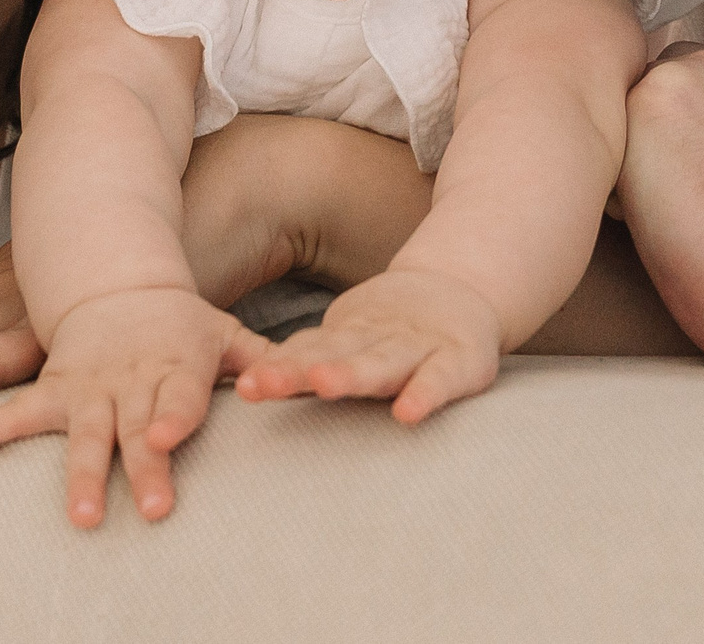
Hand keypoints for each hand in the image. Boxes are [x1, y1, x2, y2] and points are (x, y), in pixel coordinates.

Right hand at [0, 285, 266, 527]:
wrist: (117, 282)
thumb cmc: (182, 324)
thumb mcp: (223, 331)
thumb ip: (259, 361)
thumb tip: (299, 380)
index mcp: (176, 367)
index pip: (180, 396)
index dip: (175, 416)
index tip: (169, 438)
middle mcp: (131, 382)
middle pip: (138, 429)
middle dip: (143, 467)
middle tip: (150, 508)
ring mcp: (89, 388)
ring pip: (84, 436)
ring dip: (81, 476)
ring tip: (81, 517)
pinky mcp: (54, 390)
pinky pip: (17, 411)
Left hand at [234, 266, 501, 423]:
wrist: (459, 290)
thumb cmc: (396, 331)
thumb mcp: (352, 338)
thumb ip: (308, 360)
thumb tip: (243, 385)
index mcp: (348, 338)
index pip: (308, 351)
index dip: (277, 368)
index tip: (247, 385)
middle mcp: (377, 340)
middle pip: (334, 356)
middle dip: (298, 370)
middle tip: (263, 383)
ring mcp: (418, 348)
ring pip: (381, 362)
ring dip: (351, 373)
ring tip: (322, 383)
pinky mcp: (459, 361)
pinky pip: (440, 381)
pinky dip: (425, 395)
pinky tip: (407, 414)